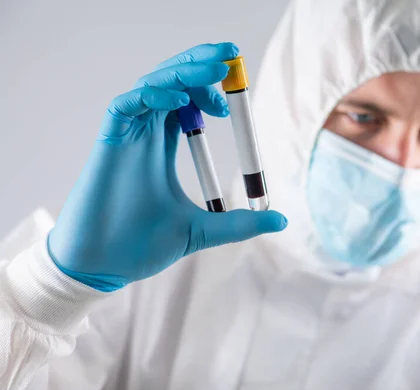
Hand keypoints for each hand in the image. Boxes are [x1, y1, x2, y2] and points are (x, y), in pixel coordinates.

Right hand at [48, 43, 286, 291]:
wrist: (102, 268)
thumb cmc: (142, 246)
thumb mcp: (202, 231)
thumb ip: (239, 223)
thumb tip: (281, 220)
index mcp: (162, 146)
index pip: (186, 102)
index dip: (208, 89)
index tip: (234, 96)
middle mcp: (145, 135)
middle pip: (170, 83)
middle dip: (199, 64)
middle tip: (231, 55)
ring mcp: (126, 137)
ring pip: (151, 86)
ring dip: (183, 72)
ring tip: (215, 70)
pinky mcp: (108, 144)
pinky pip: (124, 106)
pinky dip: (150, 95)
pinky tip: (178, 99)